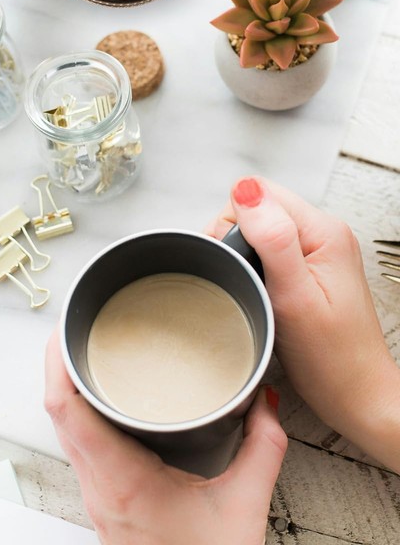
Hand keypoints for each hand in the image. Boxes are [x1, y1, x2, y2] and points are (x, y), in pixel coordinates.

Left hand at [44, 332, 286, 544]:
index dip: (56, 362)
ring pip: (61, 427)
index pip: (65, 409)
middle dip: (58, 361)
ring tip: (82, 349)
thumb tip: (265, 400)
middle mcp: (97, 484)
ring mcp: (94, 493)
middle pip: (55, 411)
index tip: (65, 330)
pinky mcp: (100, 497)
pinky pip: (74, 442)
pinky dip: (77, 409)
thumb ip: (262, 447)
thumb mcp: (243, 506)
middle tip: (75, 325)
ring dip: (64, 385)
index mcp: (121, 479)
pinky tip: (95, 394)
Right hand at [207, 177, 399, 469]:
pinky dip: (253, 266)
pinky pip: (266, 248)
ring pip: (257, 228)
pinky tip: (260, 291)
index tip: (236, 262)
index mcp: (323, 232)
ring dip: (244, 255)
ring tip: (255, 288)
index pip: (257, 193)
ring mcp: (317, 250)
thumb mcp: (294, 297)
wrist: (356, 395)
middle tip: (246, 280)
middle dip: (235, 241)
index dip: (232, 224)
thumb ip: (272, 239)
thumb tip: (246, 192)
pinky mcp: (309, 266)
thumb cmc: (332, 358)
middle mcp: (323, 233)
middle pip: (256, 208)